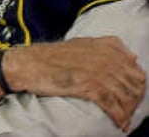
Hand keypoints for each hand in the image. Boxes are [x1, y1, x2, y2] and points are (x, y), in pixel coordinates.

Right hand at [3, 37, 145, 131]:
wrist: (28, 63)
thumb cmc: (50, 55)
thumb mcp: (82, 43)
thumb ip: (107, 47)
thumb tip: (131, 56)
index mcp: (107, 47)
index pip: (136, 69)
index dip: (136, 85)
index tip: (130, 95)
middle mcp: (106, 58)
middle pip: (135, 84)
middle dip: (135, 99)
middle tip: (127, 109)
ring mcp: (98, 72)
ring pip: (127, 96)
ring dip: (128, 110)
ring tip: (123, 118)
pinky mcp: (89, 86)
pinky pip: (113, 105)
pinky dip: (119, 117)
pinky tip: (119, 122)